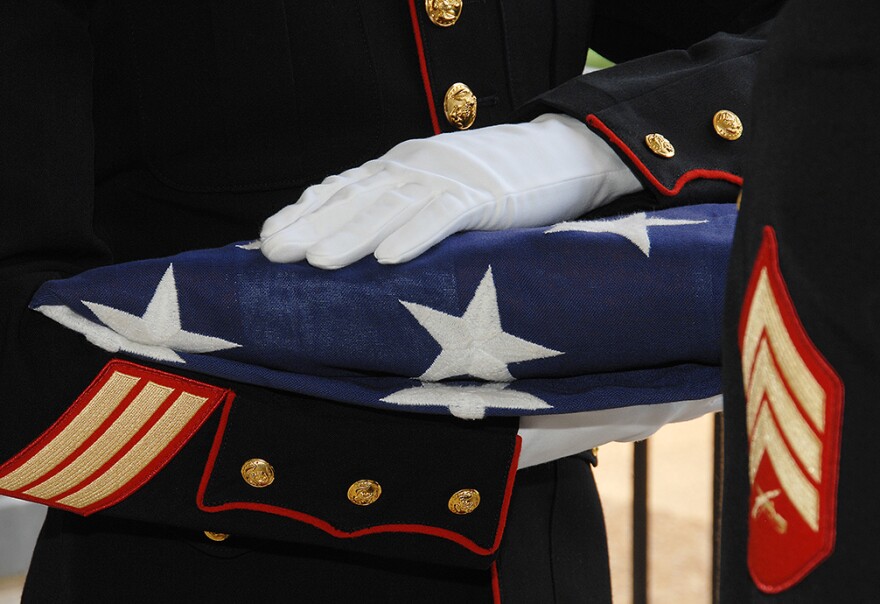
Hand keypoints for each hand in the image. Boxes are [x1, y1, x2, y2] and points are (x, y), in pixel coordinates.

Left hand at [260, 114, 641, 268]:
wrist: (561, 152)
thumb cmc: (496, 182)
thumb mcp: (439, 190)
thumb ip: (403, 209)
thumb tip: (363, 248)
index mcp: (402, 167)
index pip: (343, 188)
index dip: (304, 212)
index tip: (267, 238)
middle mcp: (417, 167)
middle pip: (358, 198)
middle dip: (313, 226)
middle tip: (273, 253)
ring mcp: (451, 178)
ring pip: (393, 206)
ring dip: (353, 234)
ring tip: (317, 261)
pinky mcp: (487, 193)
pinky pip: (447, 214)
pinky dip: (417, 235)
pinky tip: (389, 258)